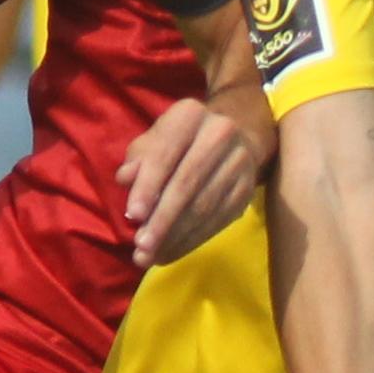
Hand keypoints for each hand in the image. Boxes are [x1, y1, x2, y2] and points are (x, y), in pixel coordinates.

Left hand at [123, 93, 272, 266]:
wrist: (237, 136)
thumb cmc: (181, 141)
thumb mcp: (154, 139)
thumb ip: (138, 159)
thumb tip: (126, 179)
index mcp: (189, 115)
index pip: (165, 155)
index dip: (148, 187)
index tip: (132, 216)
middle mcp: (220, 134)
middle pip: (187, 185)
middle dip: (162, 220)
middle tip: (141, 246)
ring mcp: (239, 162)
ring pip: (204, 207)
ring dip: (176, 236)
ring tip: (151, 257)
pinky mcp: (247, 189)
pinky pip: (219, 220)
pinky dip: (193, 239)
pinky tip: (172, 252)